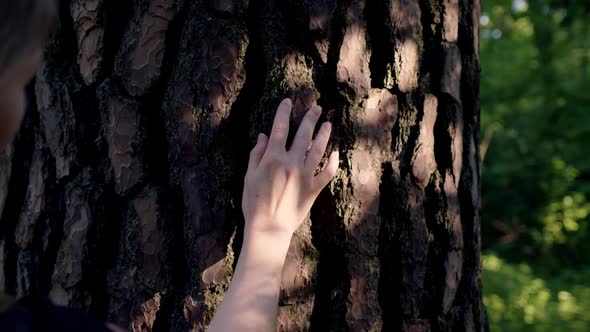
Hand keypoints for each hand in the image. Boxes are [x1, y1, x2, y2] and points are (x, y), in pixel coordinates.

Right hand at [242, 98, 338, 237]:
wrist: (268, 228)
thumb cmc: (254, 203)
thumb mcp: (248, 177)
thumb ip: (256, 154)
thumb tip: (263, 135)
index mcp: (272, 158)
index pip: (279, 128)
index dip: (283, 112)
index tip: (287, 101)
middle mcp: (291, 163)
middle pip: (303, 134)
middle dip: (310, 118)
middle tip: (317, 108)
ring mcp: (305, 175)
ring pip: (318, 149)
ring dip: (324, 135)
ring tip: (328, 124)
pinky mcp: (314, 188)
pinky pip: (327, 172)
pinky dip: (333, 162)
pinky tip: (335, 152)